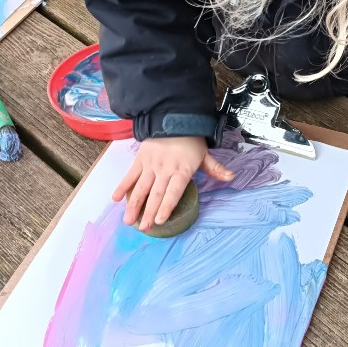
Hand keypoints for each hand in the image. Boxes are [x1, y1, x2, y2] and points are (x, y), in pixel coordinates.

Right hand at [113, 137, 233, 231]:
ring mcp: (151, 165)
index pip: (173, 192)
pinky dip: (122, 186)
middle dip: (148, 212)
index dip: (166, 206)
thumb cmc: (191, 140)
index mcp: (182, 170)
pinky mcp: (140, 159)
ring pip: (141, 187)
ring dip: (133, 205)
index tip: (160, 221)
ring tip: (128, 220)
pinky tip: (116, 199)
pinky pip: (130, 174)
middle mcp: (165, 169)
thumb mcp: (205, 154)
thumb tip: (231, 177)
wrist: (173, 117)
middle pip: (156, 194)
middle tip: (142, 228)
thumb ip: (215, 168)